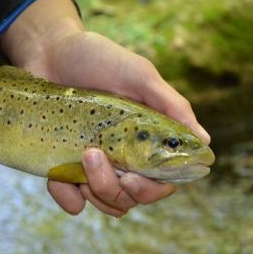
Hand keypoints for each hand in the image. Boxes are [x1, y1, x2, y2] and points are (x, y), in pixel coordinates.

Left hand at [3, 0, 209, 215]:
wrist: (48, 50)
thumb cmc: (97, 58)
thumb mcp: (138, 75)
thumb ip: (171, 106)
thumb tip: (204, 142)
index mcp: (146, 139)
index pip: (161, 183)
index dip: (151, 189)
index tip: (131, 175)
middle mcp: (123, 156)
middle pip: (131, 198)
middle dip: (114, 187)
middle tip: (94, 154)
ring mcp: (93, 163)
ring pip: (104, 202)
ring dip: (92, 189)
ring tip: (80, 152)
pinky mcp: (64, 166)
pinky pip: (71, 200)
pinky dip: (66, 195)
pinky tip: (58, 176)